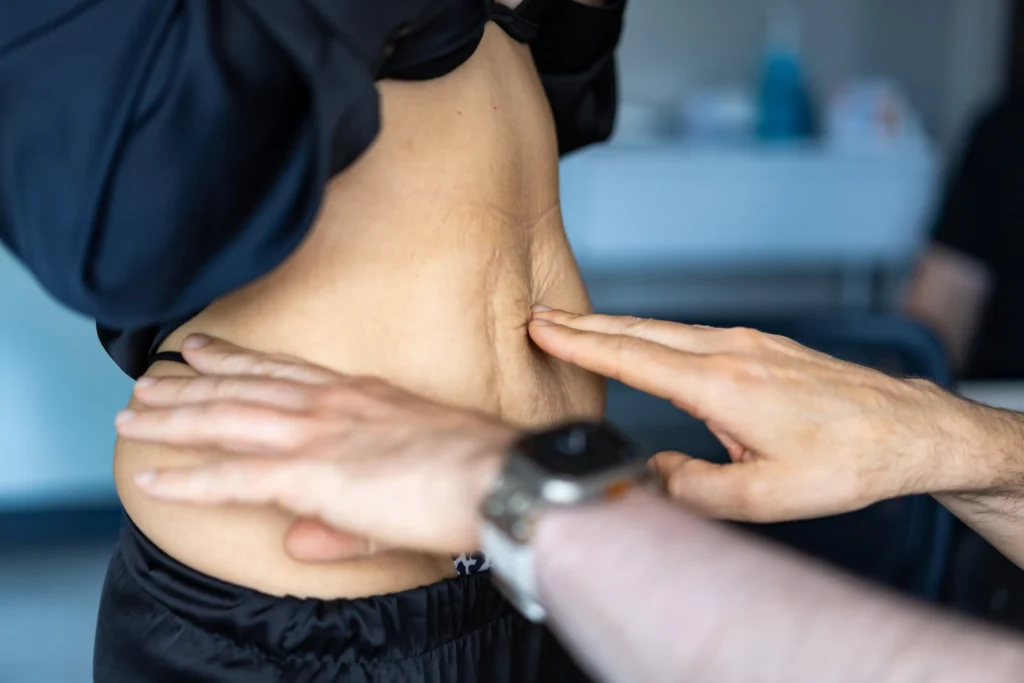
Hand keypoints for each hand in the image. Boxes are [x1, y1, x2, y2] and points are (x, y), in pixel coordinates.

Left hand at [116, 336, 514, 555]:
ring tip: (135, 414)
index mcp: (357, 395)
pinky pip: (235, 476)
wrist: (496, 473)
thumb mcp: (405, 475)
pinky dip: (189, 480)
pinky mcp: (312, 473)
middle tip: (148, 377)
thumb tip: (300, 541)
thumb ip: (344, 512)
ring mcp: (317, 433)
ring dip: (176, 417)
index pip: (283, 370)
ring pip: (227, 420)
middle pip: (243, 387)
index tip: (202, 347)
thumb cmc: (470, 470)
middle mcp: (330, 403)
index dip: (237, 358)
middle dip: (190, 383)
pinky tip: (153, 480)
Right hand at [529, 308, 1004, 522]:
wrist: (910, 429)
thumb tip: (652, 473)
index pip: (632, 358)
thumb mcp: (765, 497)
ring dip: (615, 325)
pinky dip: (652, 331)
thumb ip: (694, 489)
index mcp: (721, 386)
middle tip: (540, 316)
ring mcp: (748, 342)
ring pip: (664, 328)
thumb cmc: (846, 462)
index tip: (541, 329)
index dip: (579, 344)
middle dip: (584, 323)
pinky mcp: (762, 344)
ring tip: (577, 326)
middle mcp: (730, 352)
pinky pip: (691, 331)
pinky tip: (645, 339)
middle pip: (640, 331)